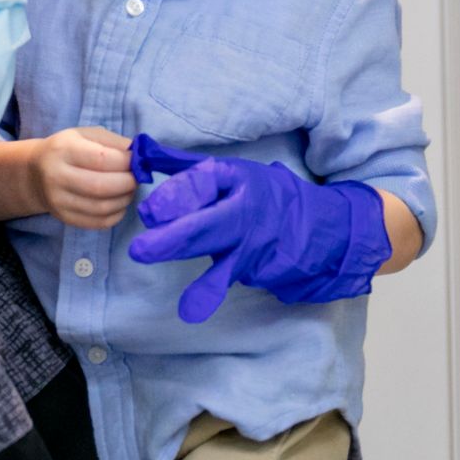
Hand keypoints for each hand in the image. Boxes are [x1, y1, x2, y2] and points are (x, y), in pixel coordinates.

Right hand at [29, 127, 135, 228]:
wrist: (35, 173)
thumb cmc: (68, 149)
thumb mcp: (87, 135)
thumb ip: (115, 143)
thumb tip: (142, 156)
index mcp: (63, 149)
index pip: (102, 159)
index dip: (127, 162)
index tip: (137, 161)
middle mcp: (57, 176)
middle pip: (102, 186)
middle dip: (128, 183)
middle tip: (137, 178)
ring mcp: (58, 201)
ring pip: (102, 207)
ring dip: (125, 199)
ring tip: (129, 189)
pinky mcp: (65, 218)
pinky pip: (99, 222)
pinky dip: (117, 214)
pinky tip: (119, 203)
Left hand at [126, 143, 391, 321]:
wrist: (318, 226)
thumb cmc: (261, 195)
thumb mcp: (229, 173)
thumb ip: (184, 167)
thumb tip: (140, 152)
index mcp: (235, 178)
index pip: (203, 184)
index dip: (176, 197)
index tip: (149, 212)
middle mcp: (246, 211)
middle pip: (208, 226)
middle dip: (174, 240)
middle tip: (141, 250)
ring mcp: (255, 246)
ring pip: (226, 266)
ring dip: (207, 286)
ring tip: (189, 308)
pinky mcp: (262, 272)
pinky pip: (233, 277)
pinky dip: (215, 289)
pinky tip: (196, 305)